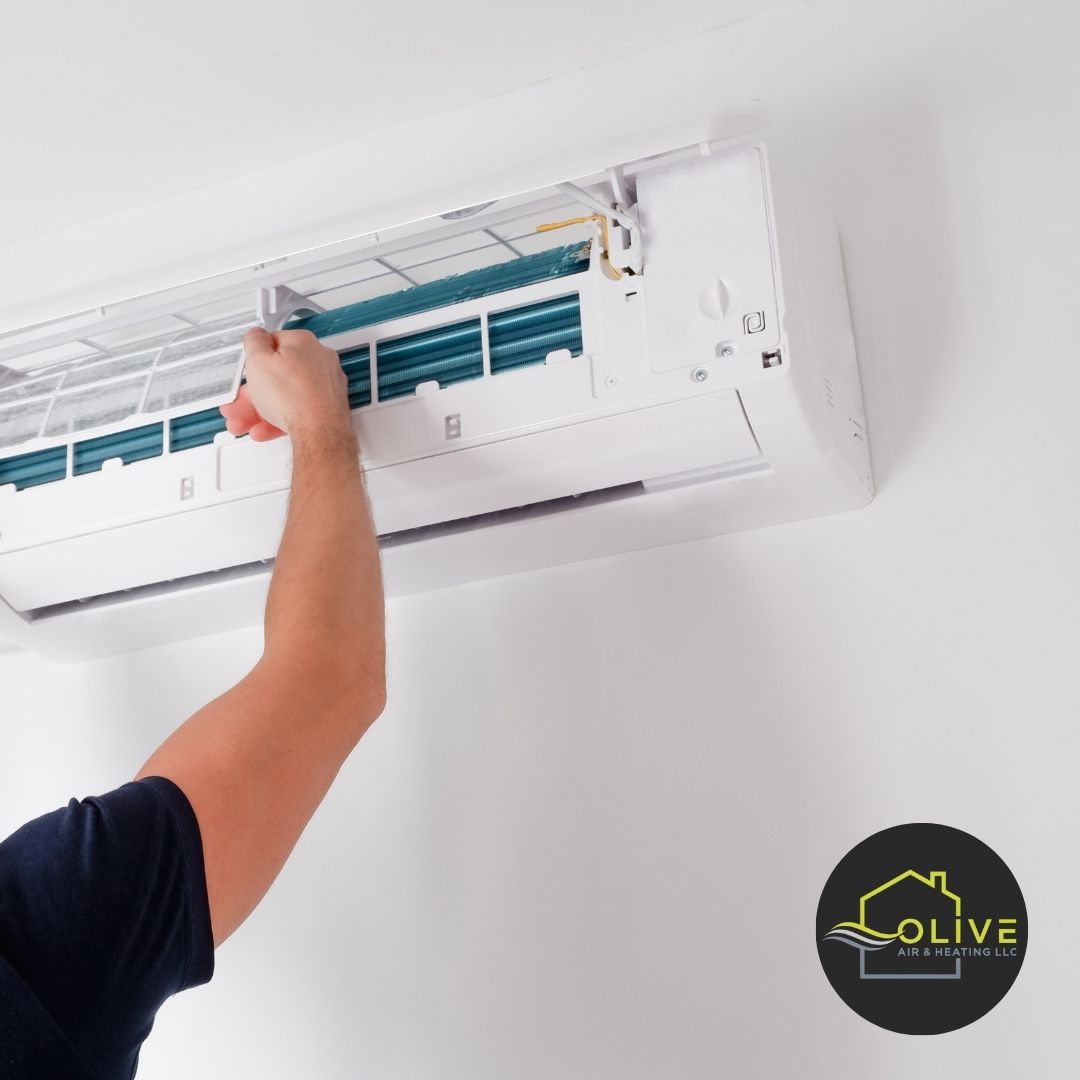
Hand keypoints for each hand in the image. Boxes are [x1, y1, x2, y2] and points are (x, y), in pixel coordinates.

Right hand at [219, 328, 351, 442]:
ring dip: (261, 410)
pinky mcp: (330, 407)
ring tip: (244, 422)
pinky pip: (299, 410)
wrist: (319, 432)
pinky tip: (264, 429)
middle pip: (279, 374)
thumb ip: (254, 343)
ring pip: (287, 396)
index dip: (255, 359)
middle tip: (239, 404)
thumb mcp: (258, 361)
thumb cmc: (293, 397)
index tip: (248, 370)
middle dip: (253, 392)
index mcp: (303, 343)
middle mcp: (319, 361)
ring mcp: (327, 385)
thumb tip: (256, 335)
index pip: (273, 343)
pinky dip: (280, 419)